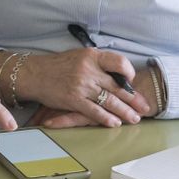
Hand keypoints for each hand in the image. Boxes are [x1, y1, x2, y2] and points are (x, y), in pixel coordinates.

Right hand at [18, 49, 148, 127]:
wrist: (33, 74)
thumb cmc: (56, 66)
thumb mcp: (79, 56)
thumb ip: (97, 63)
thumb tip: (118, 75)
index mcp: (91, 56)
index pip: (119, 63)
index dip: (129, 73)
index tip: (132, 82)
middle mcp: (88, 69)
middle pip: (118, 86)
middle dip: (133, 99)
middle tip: (144, 108)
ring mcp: (81, 85)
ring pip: (110, 101)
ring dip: (125, 112)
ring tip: (134, 118)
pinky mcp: (74, 100)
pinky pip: (95, 112)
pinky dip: (107, 118)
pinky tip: (115, 122)